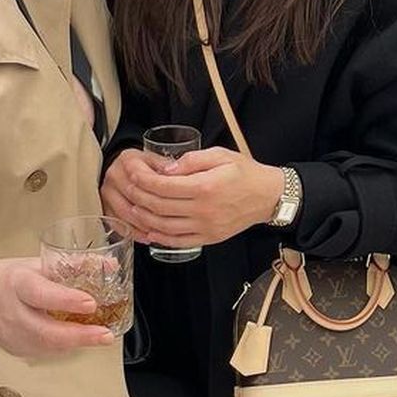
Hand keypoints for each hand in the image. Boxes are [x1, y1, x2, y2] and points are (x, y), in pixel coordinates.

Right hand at [0, 257, 117, 353]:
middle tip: (105, 334)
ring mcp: (12, 334)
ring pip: (47, 345)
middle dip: (79, 335)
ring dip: (76, 343)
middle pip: (46, 330)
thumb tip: (108, 265)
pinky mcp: (15, 349)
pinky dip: (64, 346)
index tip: (90, 303)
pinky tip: (77, 340)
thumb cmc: (9, 279)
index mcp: (18, 283)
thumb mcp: (38, 263)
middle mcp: (13, 312)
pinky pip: (44, 351)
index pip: (41, 294)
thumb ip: (74, 265)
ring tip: (99, 337)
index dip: (67, 300)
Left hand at [103, 145, 283, 248]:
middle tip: (128, 189)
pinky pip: (178, 241)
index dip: (143, 180)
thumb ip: (192, 160)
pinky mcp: (209, 238)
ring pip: (164, 227)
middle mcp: (203, 210)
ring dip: (145, 219)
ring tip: (134, 208)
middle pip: (159, 207)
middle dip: (139, 197)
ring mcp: (205, 227)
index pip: (163, 186)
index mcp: (205, 187)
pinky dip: (160, 237)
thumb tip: (167, 169)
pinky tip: (150, 230)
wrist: (268, 196)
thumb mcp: (220, 155)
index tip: (133, 173)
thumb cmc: (244, 172)